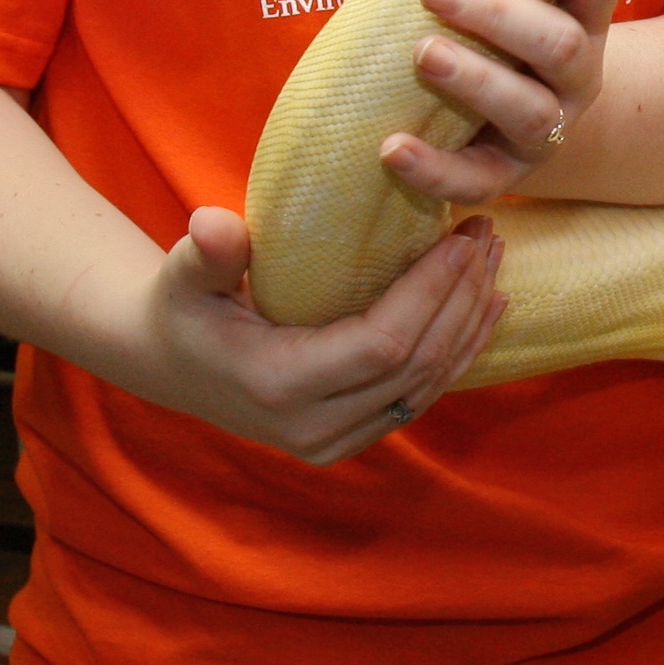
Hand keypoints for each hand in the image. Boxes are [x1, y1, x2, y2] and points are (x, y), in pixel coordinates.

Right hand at [128, 204, 504, 463]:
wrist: (169, 364)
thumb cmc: (180, 306)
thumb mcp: (183, 275)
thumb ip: (207, 253)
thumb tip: (212, 223)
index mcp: (279, 386)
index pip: (383, 345)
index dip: (432, 292)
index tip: (460, 236)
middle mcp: (312, 427)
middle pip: (416, 366)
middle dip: (461, 297)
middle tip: (486, 232)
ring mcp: (333, 441)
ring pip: (426, 385)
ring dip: (469, 321)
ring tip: (494, 258)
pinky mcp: (349, 437)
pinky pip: (418, 396)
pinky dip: (459, 351)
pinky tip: (488, 307)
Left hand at [379, 0, 621, 199]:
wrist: (510, 122)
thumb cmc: (490, 30)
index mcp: (581, 13)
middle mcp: (578, 72)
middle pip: (560, 43)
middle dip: (498, 14)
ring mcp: (549, 127)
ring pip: (531, 111)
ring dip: (476, 80)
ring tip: (422, 52)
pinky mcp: (507, 176)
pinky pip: (479, 180)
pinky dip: (435, 169)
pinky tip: (391, 148)